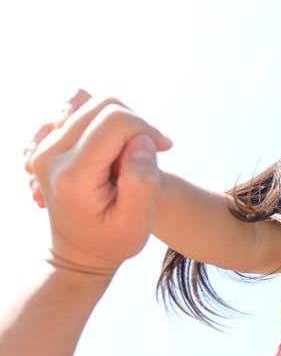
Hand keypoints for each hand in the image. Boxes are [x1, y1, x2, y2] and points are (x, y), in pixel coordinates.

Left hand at [25, 90, 171, 273]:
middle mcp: (50, 155)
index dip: (147, 130)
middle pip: (103, 107)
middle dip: (136, 123)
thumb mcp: (137, 223)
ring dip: (121, 122)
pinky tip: (113, 145)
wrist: (80, 252)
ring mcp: (44, 146)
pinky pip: (79, 110)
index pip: (115, 121)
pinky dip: (103, 121)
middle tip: (149, 152)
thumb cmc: (113, 240)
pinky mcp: (47, 142)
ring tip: (131, 152)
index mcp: (72, 176)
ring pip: (92, 104)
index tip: (162, 150)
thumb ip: (142, 181)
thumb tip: (141, 140)